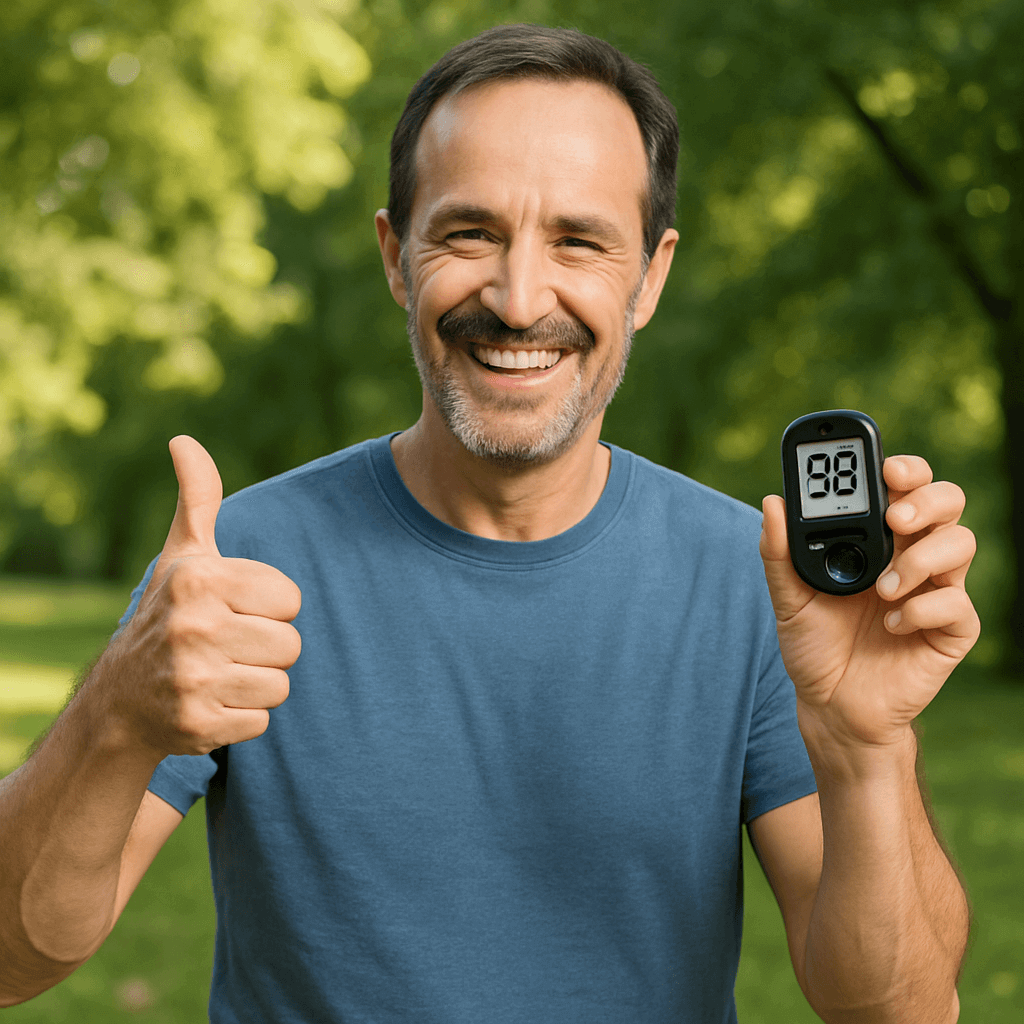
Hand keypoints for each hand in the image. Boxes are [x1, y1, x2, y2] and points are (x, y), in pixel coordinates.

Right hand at [98, 436, 301, 757]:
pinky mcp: (197, 725)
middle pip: (291, 645)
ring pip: (281, 685)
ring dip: (257, 684)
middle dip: (266, 649)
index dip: (271, 608)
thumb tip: (184, 441)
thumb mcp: (183, 555)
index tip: (235, 610)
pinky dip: (243, 718)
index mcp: (200, 579)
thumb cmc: (167, 615)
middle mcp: (193, 626)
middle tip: (227, 647)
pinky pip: (263, 722)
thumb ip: (198, 500)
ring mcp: (193, 679)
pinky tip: (211, 704)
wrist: (120, 700)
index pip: (291, 600)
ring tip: (220, 674)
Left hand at [759, 455, 979, 751]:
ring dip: (922, 558)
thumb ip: (778, 553)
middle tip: (895, 519)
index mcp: (877, 539)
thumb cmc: (814, 645)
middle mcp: (913, 556)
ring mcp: (936, 591)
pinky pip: (957, 605)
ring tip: (883, 589)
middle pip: (947, 501)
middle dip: (927, 499)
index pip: (905, 486)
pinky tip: (891, 625)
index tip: (887, 468)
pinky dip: (921, 610)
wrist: (830, 704)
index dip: (905, 468)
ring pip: (961, 544)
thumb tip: (772, 502)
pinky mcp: (950, 630)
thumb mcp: (787, 598)